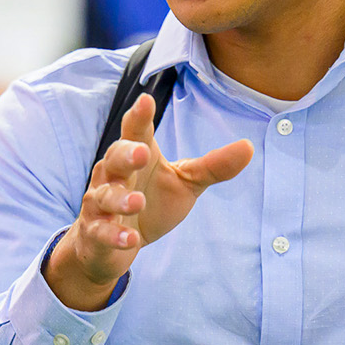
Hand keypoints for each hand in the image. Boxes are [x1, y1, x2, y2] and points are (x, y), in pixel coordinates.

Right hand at [43, 92, 252, 310]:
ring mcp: (100, 203)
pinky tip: (131, 239)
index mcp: (137, 154)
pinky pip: (101, 232)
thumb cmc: (150, 202)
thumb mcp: (185, 183)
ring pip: (105, 195)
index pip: (136, 131)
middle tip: (142, 153)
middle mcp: (113, 174)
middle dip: (127, 154)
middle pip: (115, 158)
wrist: (111, 244)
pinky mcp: (95, 232)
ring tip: (138, 201)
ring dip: (120, 198)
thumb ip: (213, 167)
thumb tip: (248, 146)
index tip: (146, 100)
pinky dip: (114, 235)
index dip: (139, 116)